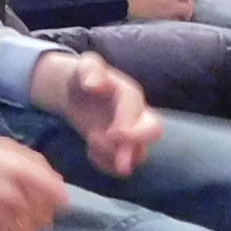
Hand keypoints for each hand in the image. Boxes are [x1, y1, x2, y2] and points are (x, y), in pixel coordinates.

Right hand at [0, 133, 67, 230]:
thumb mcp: (2, 145)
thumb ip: (34, 163)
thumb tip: (58, 184)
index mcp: (20, 170)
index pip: (58, 196)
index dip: (57, 200)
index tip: (49, 198)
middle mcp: (13, 194)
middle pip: (46, 218)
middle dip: (39, 213)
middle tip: (24, 206)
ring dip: (24, 227)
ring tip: (10, 217)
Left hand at [34, 50, 160, 177]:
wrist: (77, 91)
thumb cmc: (83, 76)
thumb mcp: (84, 65)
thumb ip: (90, 69)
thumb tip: (93, 84)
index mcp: (130, 94)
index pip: (137, 112)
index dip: (129, 127)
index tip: (111, 135)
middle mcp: (137, 115)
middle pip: (154, 131)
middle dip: (137, 146)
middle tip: (120, 162)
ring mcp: (131, 133)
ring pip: (138, 154)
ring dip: (115, 158)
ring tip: (90, 146)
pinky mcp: (120, 148)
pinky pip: (121, 164)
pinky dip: (106, 165)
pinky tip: (90, 153)